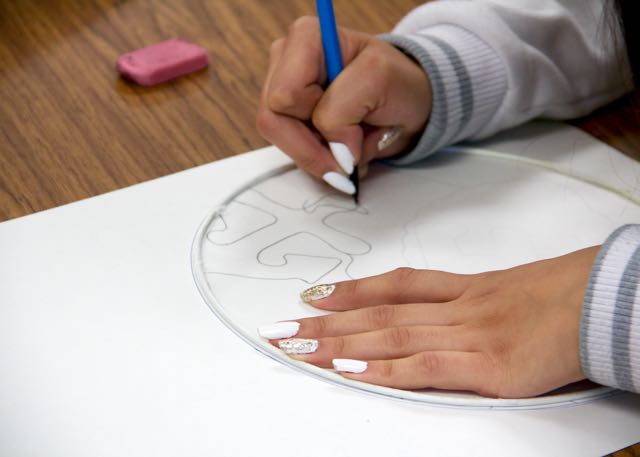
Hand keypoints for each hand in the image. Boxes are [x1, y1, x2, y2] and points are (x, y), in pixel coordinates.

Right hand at [256, 16, 431, 190]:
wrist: (409, 106)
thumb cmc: (398, 83)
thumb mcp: (380, 79)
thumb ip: (344, 108)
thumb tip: (331, 150)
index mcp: (305, 39)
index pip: (286, 95)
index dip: (317, 118)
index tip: (354, 123)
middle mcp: (287, 63)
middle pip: (273, 121)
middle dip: (316, 145)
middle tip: (351, 152)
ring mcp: (284, 95)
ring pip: (282, 142)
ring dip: (323, 154)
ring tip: (354, 142)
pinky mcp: (290, 122)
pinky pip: (294, 154)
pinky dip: (323, 160)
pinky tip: (345, 148)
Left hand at [264, 247, 598, 397]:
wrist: (606, 299)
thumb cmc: (563, 296)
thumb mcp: (509, 290)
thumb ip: (468, 301)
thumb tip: (434, 314)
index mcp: (463, 288)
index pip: (393, 285)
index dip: (350, 290)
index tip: (314, 296)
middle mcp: (456, 307)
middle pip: (378, 312)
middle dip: (324, 322)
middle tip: (281, 327)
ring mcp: (470, 334)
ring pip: (390, 337)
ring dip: (338, 345)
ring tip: (297, 348)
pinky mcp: (489, 366)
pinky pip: (425, 367)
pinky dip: (384, 370)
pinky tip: (350, 372)